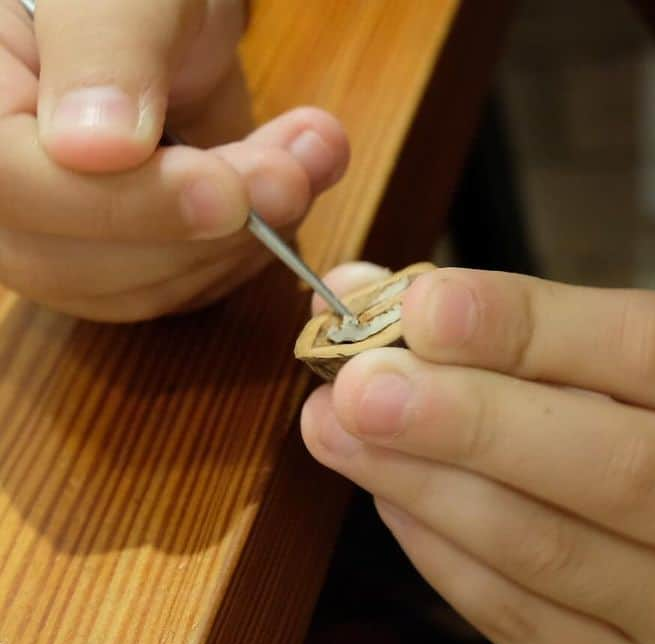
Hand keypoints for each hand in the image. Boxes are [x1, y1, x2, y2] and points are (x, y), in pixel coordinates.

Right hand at [0, 0, 348, 319]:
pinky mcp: (113, 262)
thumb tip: (93, 149)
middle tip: (294, 171)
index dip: (129, 204)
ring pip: (137, 288)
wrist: (169, 10)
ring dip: (241, 240)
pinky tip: (287, 186)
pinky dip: (247, 250)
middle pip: (74, 260)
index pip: (15, 185)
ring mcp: (48, 234)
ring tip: (310, 156)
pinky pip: (179, 290)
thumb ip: (104, 47)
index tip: (228, 193)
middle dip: (205, 228)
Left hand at [302, 266, 654, 643]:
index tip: (420, 306)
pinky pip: (520, 623)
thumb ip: (519, 332)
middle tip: (359, 387)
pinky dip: (440, 557)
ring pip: (553, 553)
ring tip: (342, 434)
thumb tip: (367, 294)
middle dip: (471, 423)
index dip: (531, 327)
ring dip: (430, 489)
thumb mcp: (629, 370)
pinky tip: (392, 501)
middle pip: (616, 469)